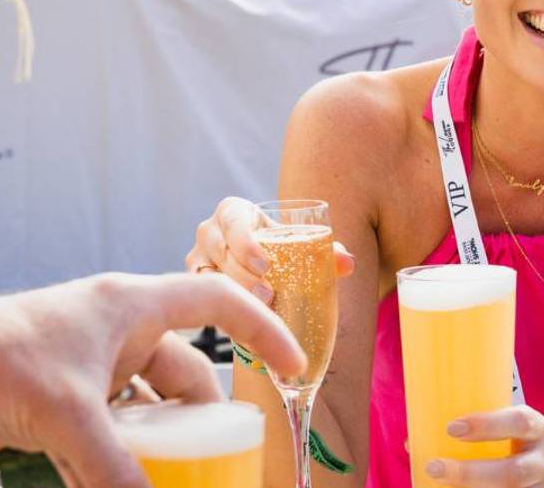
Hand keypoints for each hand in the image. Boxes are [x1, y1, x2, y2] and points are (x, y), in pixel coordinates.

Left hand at [0, 272, 305, 487]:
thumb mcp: (69, 416)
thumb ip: (116, 470)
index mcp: (130, 307)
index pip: (217, 303)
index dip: (262, 330)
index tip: (291, 369)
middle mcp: (115, 332)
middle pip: (183, 373)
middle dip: (204, 417)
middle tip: (223, 456)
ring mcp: (87, 367)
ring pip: (145, 409)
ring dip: (160, 446)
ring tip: (180, 477)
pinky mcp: (59, 400)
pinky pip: (108, 434)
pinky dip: (118, 464)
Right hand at [185, 196, 355, 302]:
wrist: (259, 269)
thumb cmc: (280, 250)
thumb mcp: (298, 246)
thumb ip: (325, 252)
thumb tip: (348, 263)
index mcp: (233, 212)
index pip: (233, 220)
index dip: (245, 241)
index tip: (265, 264)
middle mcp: (210, 232)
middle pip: (218, 250)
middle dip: (242, 274)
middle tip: (268, 295)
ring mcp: (198, 258)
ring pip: (206, 275)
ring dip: (232, 293)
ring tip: (260, 310)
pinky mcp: (195, 284)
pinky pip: (203, 297)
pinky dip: (224, 313)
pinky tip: (244, 331)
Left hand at [426, 406, 543, 487]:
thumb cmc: (521, 441)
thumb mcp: (511, 425)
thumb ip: (474, 429)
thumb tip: (413, 442)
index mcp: (534, 429)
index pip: (518, 423)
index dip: (487, 426)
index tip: (452, 428)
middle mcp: (540, 461)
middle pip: (513, 473)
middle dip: (472, 474)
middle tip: (434, 467)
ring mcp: (537, 487)